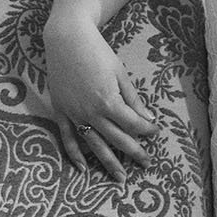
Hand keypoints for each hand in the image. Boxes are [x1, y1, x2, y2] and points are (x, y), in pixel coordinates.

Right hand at [43, 12, 154, 180]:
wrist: (66, 39)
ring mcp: (74, 114)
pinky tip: (84, 169)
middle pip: (117, 139)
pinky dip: (75, 155)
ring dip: (108, 163)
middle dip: (134, 152)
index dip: (147, 130)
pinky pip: (68, 138)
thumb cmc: (97, 52)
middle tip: (147, 164)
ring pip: (94, 145)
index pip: (133, 125)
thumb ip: (133, 99)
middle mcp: (91, 112)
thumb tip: (147, 120)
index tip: (155, 132)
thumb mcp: (120, 73)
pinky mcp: (61, 112)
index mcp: (109, 102)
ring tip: (120, 178)